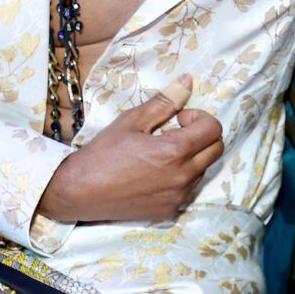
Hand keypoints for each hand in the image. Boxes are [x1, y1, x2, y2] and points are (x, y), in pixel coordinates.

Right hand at [38, 74, 223, 224]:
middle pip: (216, 150)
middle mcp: (182, 177)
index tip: (178, 119)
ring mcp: (178, 197)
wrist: (79, 191)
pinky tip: (154, 174)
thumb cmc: (102, 153)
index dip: (199, 118)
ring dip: (191, 157)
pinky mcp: (170, 211)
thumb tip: (187, 82)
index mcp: (174, 151)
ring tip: (161, 154)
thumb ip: (164, 102)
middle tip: (174, 132)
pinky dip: (180, 178)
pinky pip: (188, 190)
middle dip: (201, 135)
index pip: (213, 129)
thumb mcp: (131, 121)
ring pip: (203, 170)